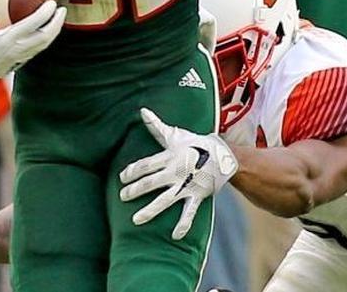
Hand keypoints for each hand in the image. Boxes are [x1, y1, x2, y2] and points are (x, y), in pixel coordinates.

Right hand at [0, 0, 65, 84]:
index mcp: (8, 39)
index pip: (34, 24)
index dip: (46, 13)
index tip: (52, 3)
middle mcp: (18, 48)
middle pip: (46, 36)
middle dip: (57, 22)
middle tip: (62, 9)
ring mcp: (21, 57)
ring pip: (45, 44)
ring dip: (55, 31)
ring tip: (59, 18)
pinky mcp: (21, 62)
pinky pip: (39, 49)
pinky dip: (46, 38)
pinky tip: (48, 30)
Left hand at [118, 108, 238, 239]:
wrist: (225, 155)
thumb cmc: (196, 144)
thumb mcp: (176, 134)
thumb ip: (156, 126)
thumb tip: (142, 110)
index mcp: (169, 156)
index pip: (145, 164)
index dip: (132, 171)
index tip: (122, 177)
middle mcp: (176, 171)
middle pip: (151, 181)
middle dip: (135, 189)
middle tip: (122, 196)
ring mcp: (186, 184)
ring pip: (166, 199)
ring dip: (150, 210)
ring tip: (136, 220)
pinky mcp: (198, 195)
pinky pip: (189, 211)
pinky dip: (183, 224)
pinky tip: (175, 236)